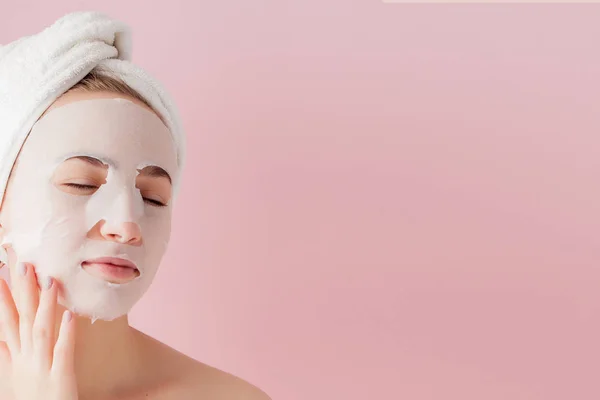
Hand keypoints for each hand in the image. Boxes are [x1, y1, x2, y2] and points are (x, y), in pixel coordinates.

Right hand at [0, 246, 76, 399]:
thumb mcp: (12, 380)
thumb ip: (8, 357)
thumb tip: (3, 339)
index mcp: (14, 358)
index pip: (7, 321)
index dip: (4, 297)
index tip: (2, 271)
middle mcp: (25, 360)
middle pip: (21, 319)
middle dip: (20, 291)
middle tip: (22, 263)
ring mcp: (41, 368)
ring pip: (41, 330)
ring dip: (44, 305)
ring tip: (50, 280)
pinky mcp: (60, 378)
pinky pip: (63, 352)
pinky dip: (65, 333)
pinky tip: (70, 315)